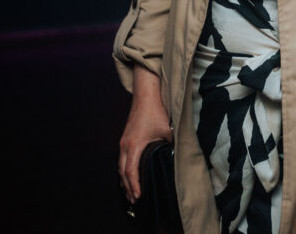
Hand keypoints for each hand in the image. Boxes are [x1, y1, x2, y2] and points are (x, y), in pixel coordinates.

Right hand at [118, 65, 172, 203]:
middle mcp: (125, 145)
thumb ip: (169, 147)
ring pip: (120, 166)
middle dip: (127, 187)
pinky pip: (122, 159)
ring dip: (124, 180)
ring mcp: (123, 141)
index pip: (131, 171)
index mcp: (134, 145)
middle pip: (122, 172)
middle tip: (134, 200)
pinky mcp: (125, 138)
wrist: (147, 94)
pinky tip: (129, 175)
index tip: (138, 196)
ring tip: (130, 192)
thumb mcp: (167, 131)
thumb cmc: (157, 111)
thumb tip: (174, 159)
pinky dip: (124, 170)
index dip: (135, 185)